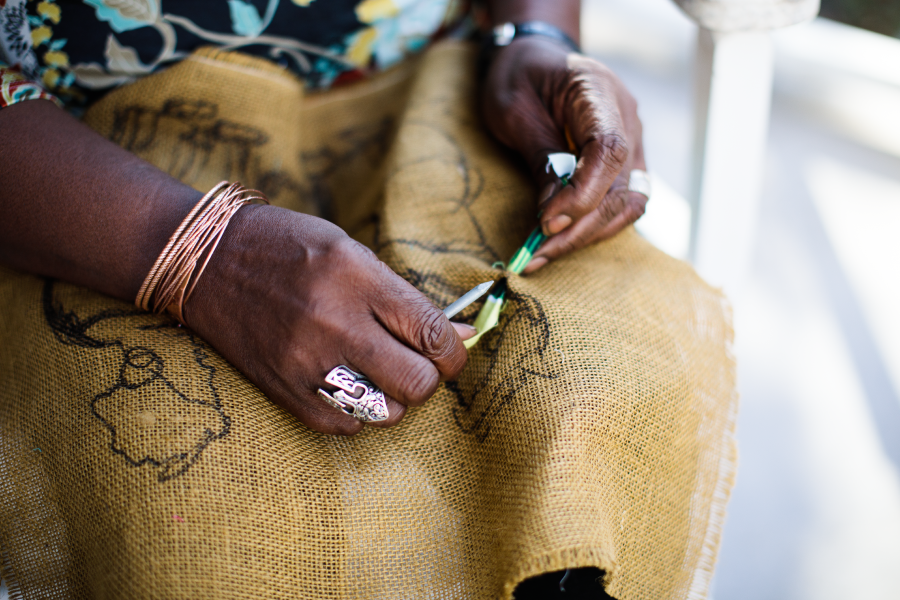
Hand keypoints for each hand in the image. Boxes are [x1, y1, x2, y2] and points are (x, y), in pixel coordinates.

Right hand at [187, 205, 472, 434]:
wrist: (207, 264)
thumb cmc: (287, 248)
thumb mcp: (350, 251)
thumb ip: (403, 297)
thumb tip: (459, 336)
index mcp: (355, 278)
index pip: (431, 332)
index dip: (456, 350)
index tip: (453, 350)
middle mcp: (333, 323)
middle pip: (417, 383)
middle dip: (431, 377)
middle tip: (420, 363)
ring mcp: (306, 364)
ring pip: (386, 413)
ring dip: (396, 398)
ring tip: (383, 374)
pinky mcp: (285, 393)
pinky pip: (346, 426)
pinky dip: (359, 412)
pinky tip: (349, 384)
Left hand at [481, 36, 646, 272]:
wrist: (535, 58)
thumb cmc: (520, 77)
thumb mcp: (514, 111)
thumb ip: (539, 157)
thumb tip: (553, 215)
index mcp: (598, 91)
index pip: (609, 151)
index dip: (583, 193)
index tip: (547, 221)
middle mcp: (627, 118)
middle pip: (621, 187)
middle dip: (580, 228)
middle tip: (536, 253)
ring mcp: (631, 142)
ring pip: (627, 203)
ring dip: (587, 235)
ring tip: (543, 254)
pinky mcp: (624, 164)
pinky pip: (619, 202)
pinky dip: (592, 226)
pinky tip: (559, 240)